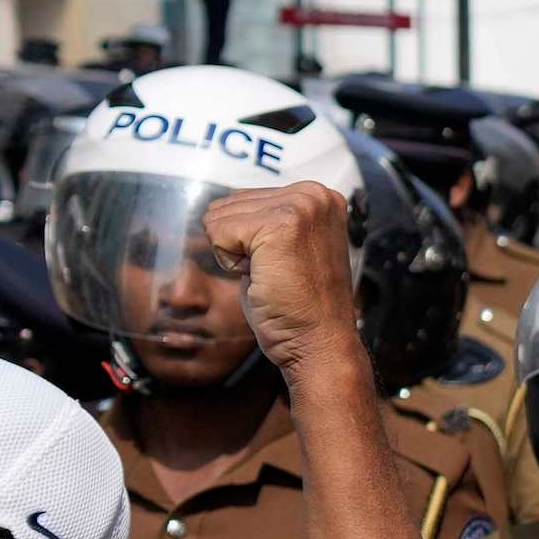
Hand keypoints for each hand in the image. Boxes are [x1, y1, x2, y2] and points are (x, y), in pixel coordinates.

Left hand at [210, 180, 359, 374]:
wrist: (319, 344)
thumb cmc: (298, 307)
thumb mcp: (286, 249)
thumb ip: (265, 220)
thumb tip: (219, 211)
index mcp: (319, 196)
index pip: (245, 199)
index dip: (249, 240)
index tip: (284, 265)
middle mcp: (314, 194)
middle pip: (229, 204)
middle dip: (240, 244)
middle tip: (277, 273)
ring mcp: (300, 207)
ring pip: (220, 217)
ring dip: (236, 253)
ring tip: (273, 275)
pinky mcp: (281, 225)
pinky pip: (218, 233)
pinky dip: (231, 263)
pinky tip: (264, 279)